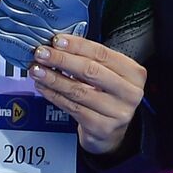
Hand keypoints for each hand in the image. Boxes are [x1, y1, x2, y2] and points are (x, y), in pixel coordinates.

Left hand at [29, 35, 145, 155]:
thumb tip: (59, 45)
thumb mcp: (109, 75)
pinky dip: (54, 95)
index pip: (102, 54)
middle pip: (90, 71)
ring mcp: (117, 112)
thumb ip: (92, 60)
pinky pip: (72, 107)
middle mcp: (130, 93)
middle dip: (62, 60)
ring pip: (78, 90)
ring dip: (54, 78)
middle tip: (42, 53)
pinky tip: (43, 87)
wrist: (112, 132)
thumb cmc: (109, 96)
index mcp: (134, 73)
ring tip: (37, 70)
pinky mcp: (101, 127)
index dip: (77, 46)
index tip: (57, 40)